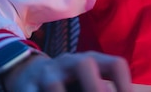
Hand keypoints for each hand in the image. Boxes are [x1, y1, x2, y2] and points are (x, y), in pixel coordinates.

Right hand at [2, 51, 132, 91]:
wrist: (28, 73)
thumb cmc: (69, 82)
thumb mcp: (87, 81)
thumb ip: (100, 88)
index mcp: (91, 60)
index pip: (115, 64)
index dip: (124, 84)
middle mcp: (69, 63)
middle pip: (85, 64)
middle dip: (94, 89)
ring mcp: (47, 74)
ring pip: (54, 87)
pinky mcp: (26, 87)